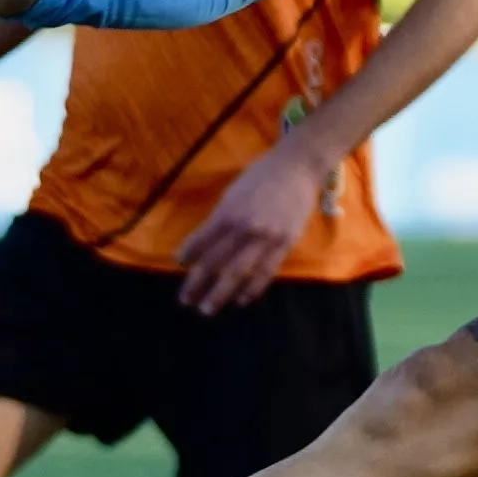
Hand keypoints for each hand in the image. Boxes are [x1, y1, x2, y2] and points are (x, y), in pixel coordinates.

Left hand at [171, 139, 328, 315]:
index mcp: (228, 212)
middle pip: (216, 263)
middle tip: (186, 300)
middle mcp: (245, 228)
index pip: (202, 241)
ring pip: (240, 273)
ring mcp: (267, 238)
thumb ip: (221, 218)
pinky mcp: (285, 244)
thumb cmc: (261, 176)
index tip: (179, 265)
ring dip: (222, 294)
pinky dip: (252, 289)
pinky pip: (266, 272)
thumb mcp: (233, 192)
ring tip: (208, 308)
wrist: (298, 167)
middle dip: (198, 284)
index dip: (188, 254)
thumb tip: (204, 243)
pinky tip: (241, 300)